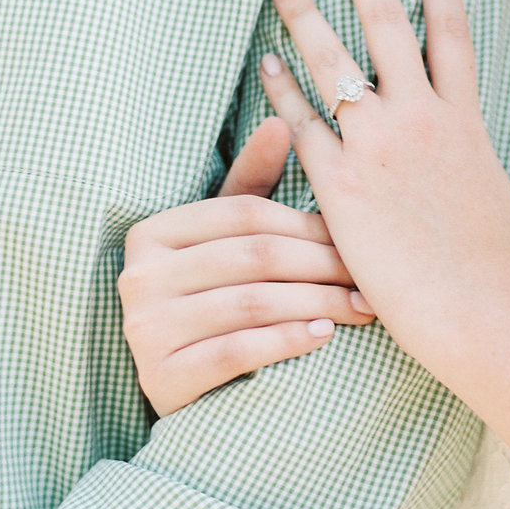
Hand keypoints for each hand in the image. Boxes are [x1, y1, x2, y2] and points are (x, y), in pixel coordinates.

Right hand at [118, 118, 374, 415]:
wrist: (183, 387)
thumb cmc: (212, 298)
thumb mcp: (225, 241)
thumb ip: (251, 183)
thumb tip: (281, 121)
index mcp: (151, 233)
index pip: (246, 216)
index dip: (307, 224)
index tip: (357, 235)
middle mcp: (138, 277)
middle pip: (253, 258)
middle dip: (322, 266)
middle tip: (371, 275)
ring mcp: (144, 330)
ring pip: (251, 304)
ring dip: (318, 304)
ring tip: (362, 306)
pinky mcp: (161, 379)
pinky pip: (237, 351)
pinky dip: (287, 341)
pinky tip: (326, 336)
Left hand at [260, 0, 509, 366]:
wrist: (474, 315)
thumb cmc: (501, 272)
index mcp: (466, 121)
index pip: (452, 32)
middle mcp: (421, 119)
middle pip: (386, 24)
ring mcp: (377, 147)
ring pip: (334, 62)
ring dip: (304, 13)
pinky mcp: (339, 183)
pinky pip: (302, 123)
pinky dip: (280, 89)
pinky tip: (262, 63)